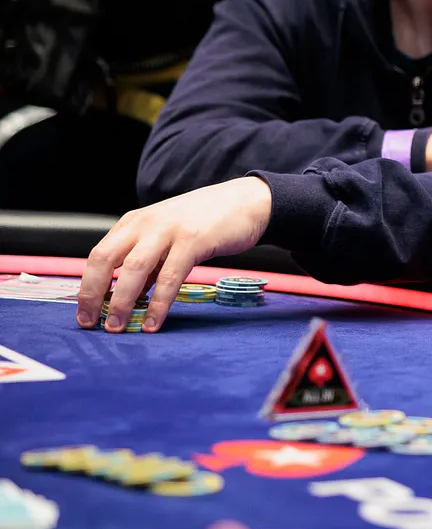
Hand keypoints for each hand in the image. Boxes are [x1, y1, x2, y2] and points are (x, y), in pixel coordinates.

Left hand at [77, 177, 272, 333]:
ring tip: (118, 327)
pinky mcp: (193, 240)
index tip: (85, 314)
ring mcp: (169, 230)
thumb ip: (149, 262)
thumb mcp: (168, 236)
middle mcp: (145, 223)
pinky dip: (158, 302)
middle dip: (92, 294)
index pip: (98, 255)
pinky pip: (169, 276)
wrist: (248, 201)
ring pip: (133, 269)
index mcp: (134, 222)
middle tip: (91, 323)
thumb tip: (130, 295)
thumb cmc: (207, 221)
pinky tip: (154, 321)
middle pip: (104, 259)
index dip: (87, 286)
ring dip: (121, 301)